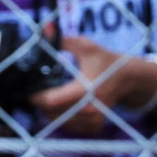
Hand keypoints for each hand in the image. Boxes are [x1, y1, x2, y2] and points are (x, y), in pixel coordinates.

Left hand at [30, 35, 156, 134]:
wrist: (127, 78)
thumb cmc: (105, 60)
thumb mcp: (87, 47)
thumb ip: (63, 40)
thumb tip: (44, 29)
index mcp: (85, 90)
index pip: (51, 101)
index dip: (35, 96)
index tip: (28, 89)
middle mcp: (90, 109)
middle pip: (51, 113)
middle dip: (40, 103)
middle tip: (36, 91)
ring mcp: (93, 120)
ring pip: (58, 122)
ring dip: (49, 112)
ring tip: (48, 98)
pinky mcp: (95, 127)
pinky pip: (69, 127)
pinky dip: (62, 118)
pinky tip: (62, 107)